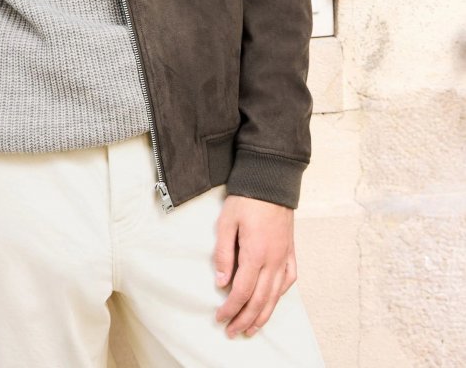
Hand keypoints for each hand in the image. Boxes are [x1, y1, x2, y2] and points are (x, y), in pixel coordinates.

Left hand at [212, 194, 296, 338]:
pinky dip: (280, 295)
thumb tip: (221, 282)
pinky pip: (289, 280)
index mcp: (256, 253)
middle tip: (232, 332)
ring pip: (276, 295)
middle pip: (260, 300)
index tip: (220, 318)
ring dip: (263, 315)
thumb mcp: (226, 222)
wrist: (271, 180)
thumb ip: (223, 254)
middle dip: (245, 319)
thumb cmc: (246, 198)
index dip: (231, 308)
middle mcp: (273, 260)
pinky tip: (272, 301)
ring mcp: (285, 256)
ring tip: (251, 328)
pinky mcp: (291, 251)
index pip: (242, 291)